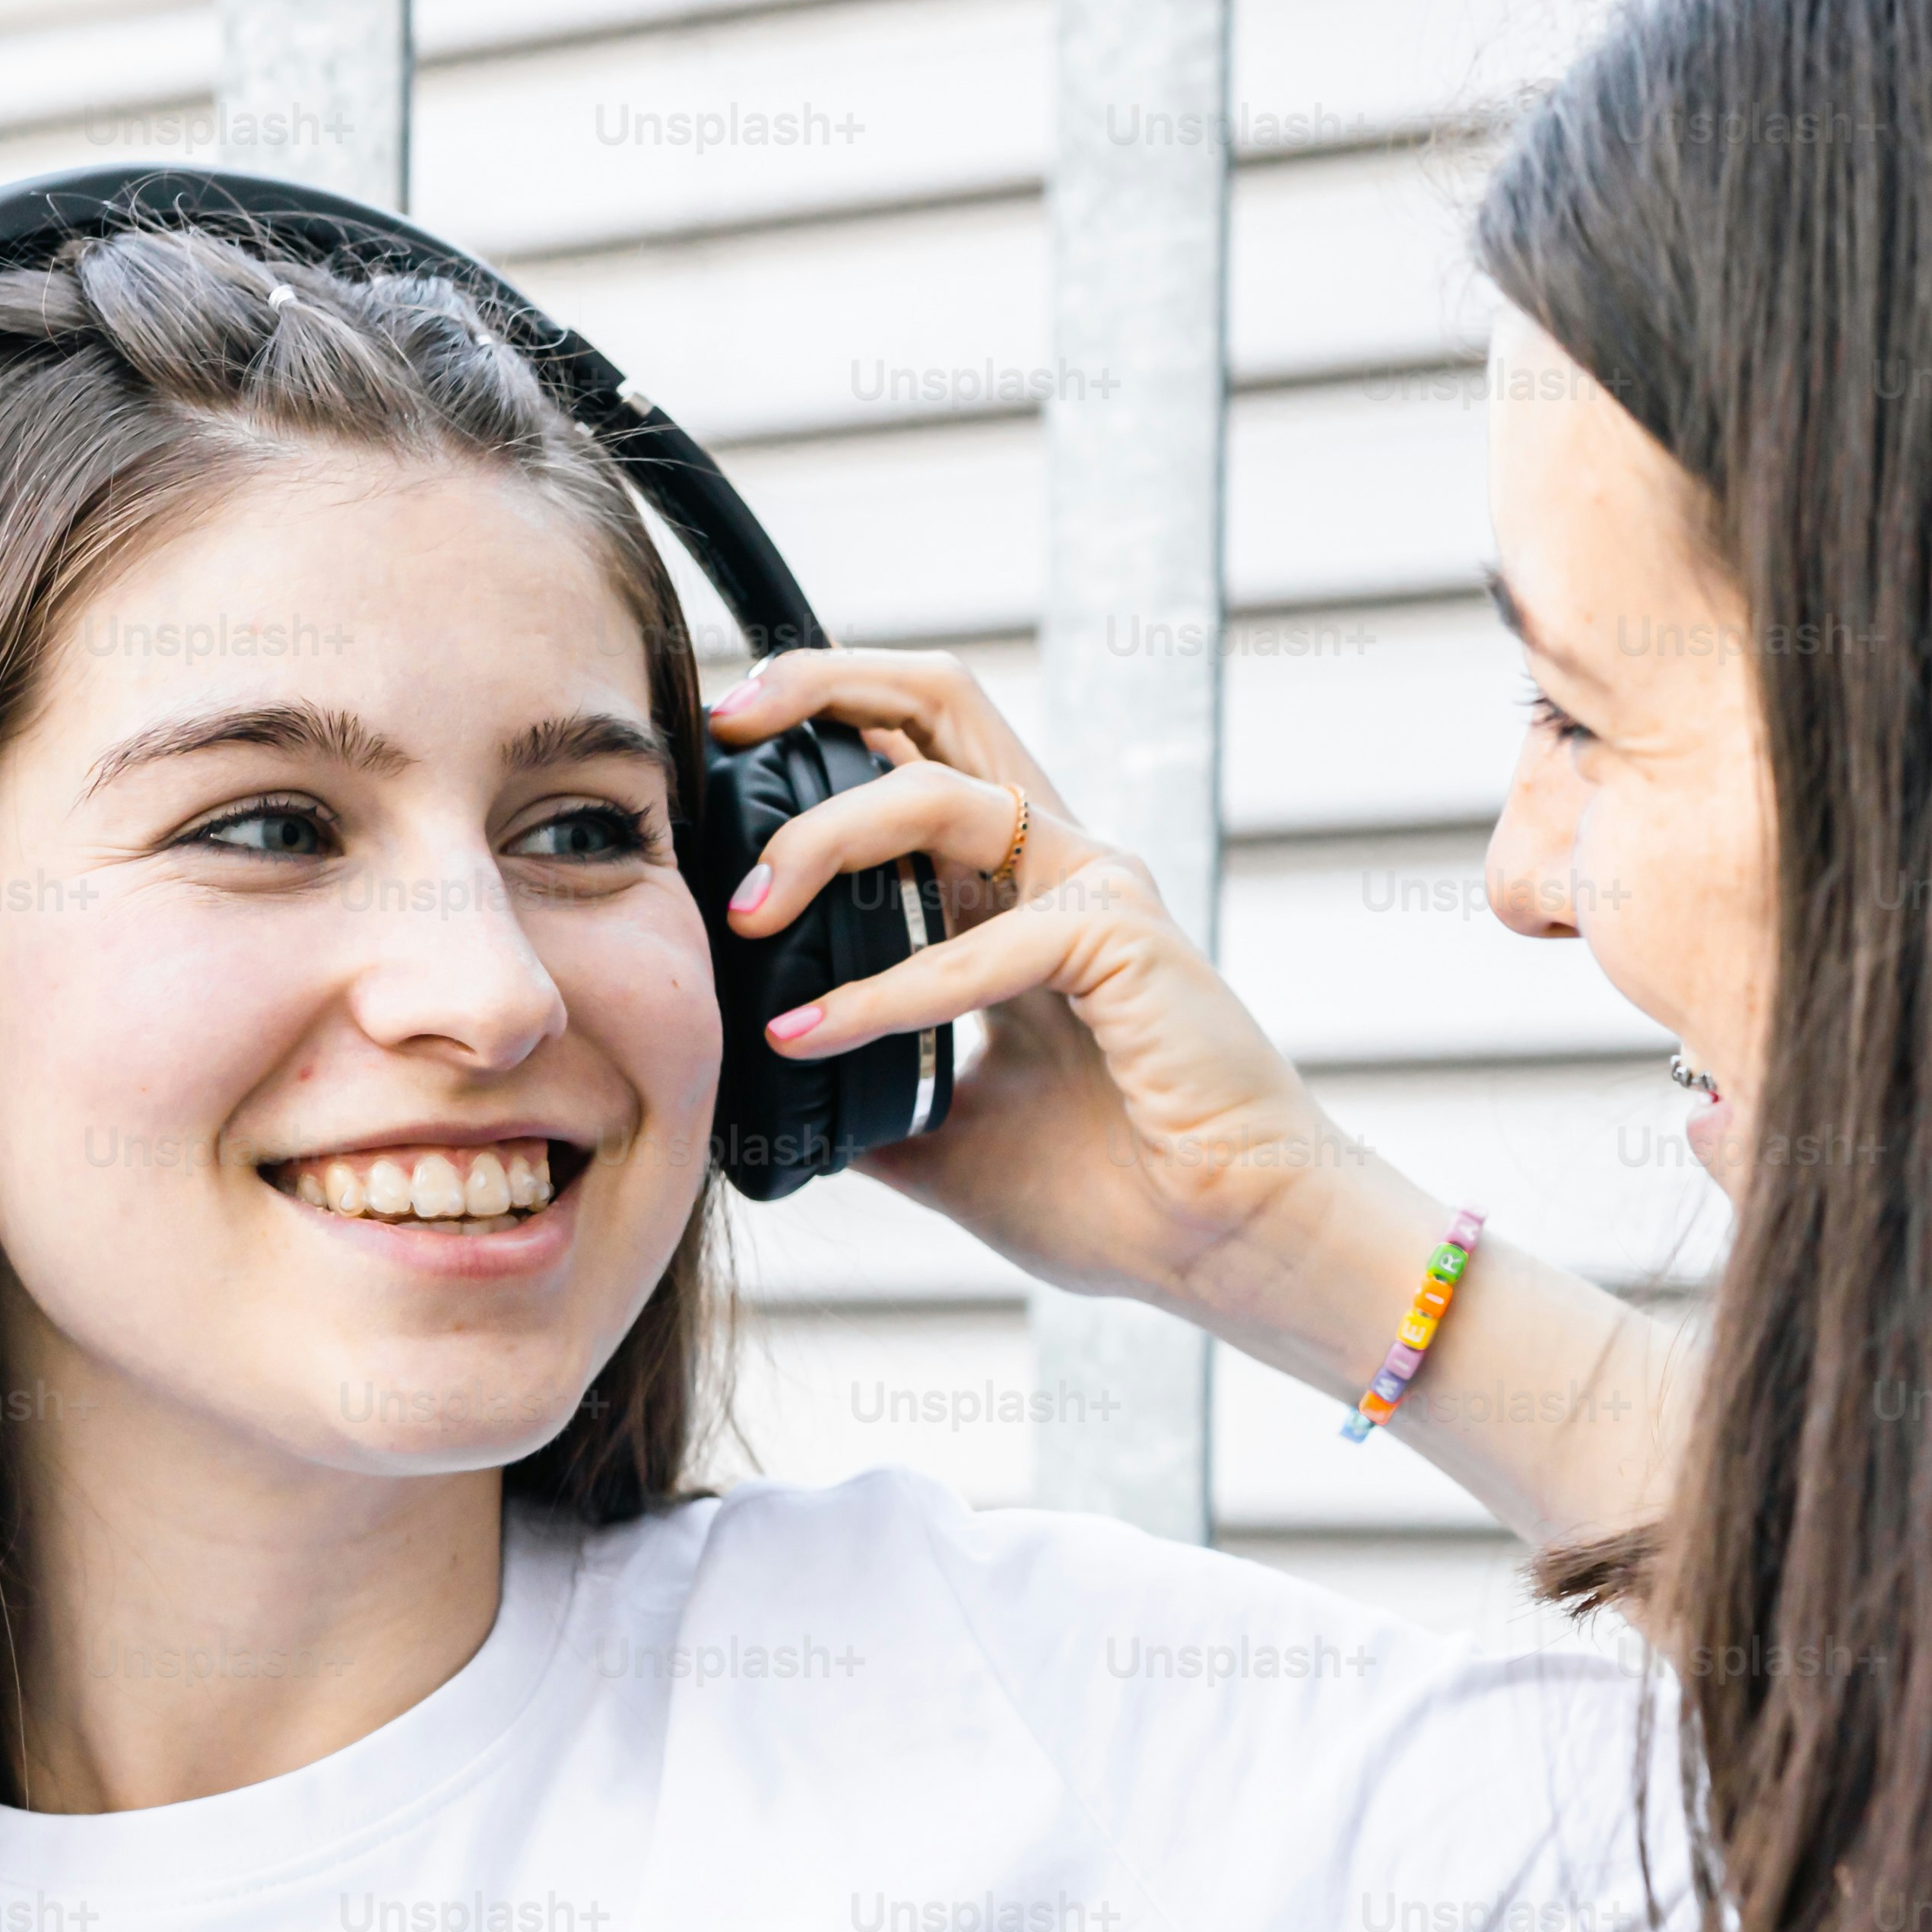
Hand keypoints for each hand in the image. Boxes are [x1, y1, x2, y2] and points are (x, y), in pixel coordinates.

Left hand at [700, 648, 1413, 1343]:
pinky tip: (813, 1037)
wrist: (1220, 1249)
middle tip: (724, 724)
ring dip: (823, 836)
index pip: (906, 751)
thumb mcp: (941, 1135)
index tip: (711, 769)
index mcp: (1012, 889)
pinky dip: (883, 992)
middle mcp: (1052, 862)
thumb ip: (862, 1089)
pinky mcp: (1123, 939)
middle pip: (934, 696)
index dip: (810, 727)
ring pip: (935, 790)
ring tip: (750, 911)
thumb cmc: (1112, 1193)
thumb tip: (751, 1096)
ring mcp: (1092, 887)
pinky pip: (978, 945)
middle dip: (817, 683)